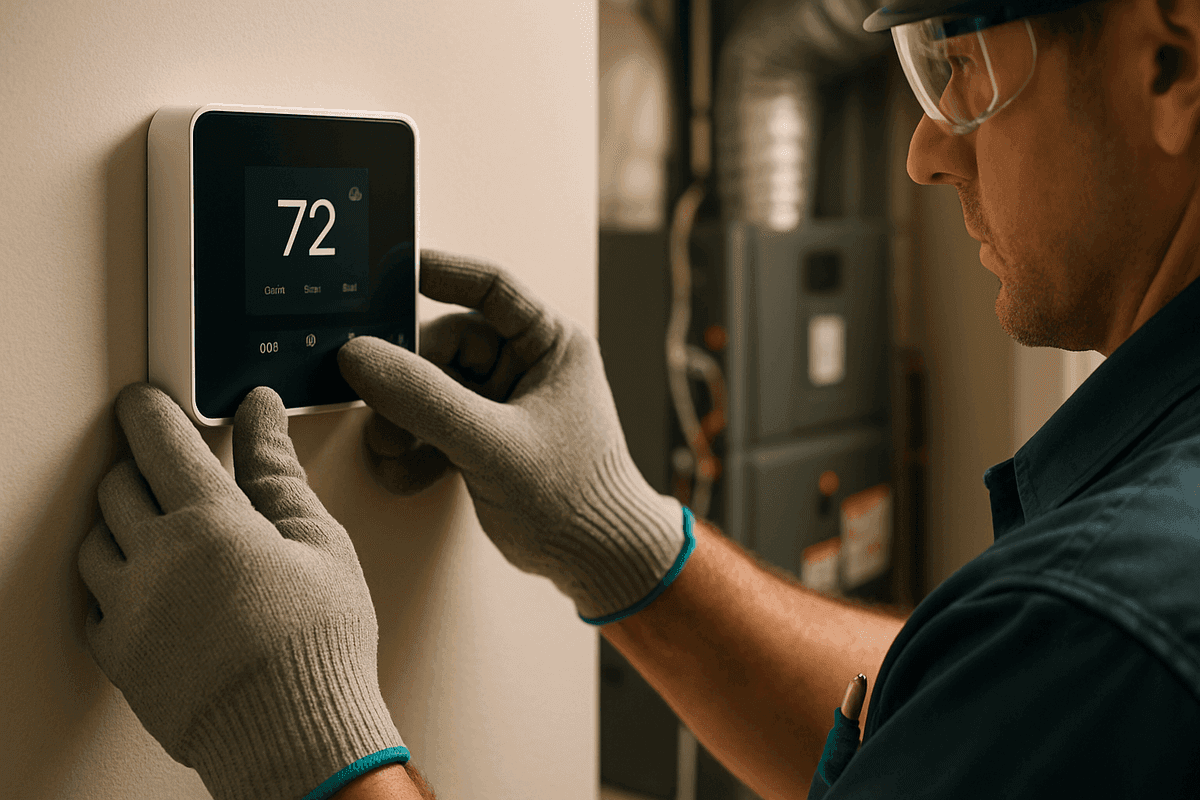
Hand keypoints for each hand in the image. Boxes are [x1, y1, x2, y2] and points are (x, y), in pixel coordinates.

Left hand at [77, 384, 406, 799]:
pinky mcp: (118, 654)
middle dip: (141, 465)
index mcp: (210, 521)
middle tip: (167, 467)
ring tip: (159, 529)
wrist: (294, 735)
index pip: (158, 439)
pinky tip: (148, 586)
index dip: (148, 409)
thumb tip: (261, 418)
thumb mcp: (319, 542)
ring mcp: (128, 608)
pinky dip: (111, 582)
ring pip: (94, 540)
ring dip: (120, 522)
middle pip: (118, 484)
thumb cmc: (318, 645)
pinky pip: (90, 601)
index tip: (147, 401)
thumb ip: (279, 472)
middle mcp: (156, 558)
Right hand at [338, 250, 690, 621]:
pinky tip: (403, 473)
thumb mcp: (491, 443)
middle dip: (407, 382)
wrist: (598, 562)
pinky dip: (416, 447)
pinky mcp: (488, 436)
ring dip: (404, 419)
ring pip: (433, 387)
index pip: (491, 287)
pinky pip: (436, 424)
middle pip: (445, 345)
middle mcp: (528, 364)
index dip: (440, 274)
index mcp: (551, 344)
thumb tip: (361, 356)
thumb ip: (424, 398)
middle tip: (381, 413)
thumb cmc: (575, 498)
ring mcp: (506, 401)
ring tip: (390, 452)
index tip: (387, 275)